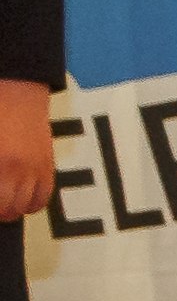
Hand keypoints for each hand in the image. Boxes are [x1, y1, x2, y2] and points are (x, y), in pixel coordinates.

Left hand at [0, 79, 51, 223]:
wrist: (15, 90)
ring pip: (23, 207)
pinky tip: (19, 198)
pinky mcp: (47, 167)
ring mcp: (33, 170)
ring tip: (1, 202)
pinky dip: (29, 204)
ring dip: (9, 208)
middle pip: (5, 209)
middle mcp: (15, 171)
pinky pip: (41, 199)